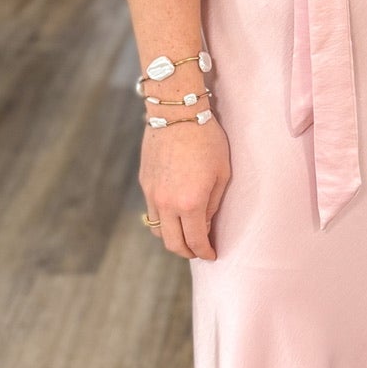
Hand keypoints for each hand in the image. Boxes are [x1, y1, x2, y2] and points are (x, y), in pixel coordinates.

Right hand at [141, 113, 230, 260]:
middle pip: (173, 244)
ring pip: (158, 230)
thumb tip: (204, 223)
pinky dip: (163, 220)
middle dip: (187, 253)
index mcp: (190, 203)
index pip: (195, 241)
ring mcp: (152, 194)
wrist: (176, 112)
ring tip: (186, 235)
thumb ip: (213, 204)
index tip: (211, 255)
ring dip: (172, 238)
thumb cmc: (207, 139)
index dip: (204, 252)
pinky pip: (151, 212)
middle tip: (198, 252)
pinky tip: (175, 214)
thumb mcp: (222, 173)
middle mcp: (167, 204)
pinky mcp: (144, 183)